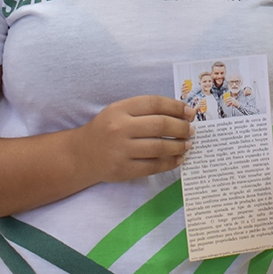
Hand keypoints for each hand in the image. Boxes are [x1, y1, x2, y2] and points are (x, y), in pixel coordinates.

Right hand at [71, 95, 194, 182]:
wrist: (81, 154)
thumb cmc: (107, 129)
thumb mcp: (119, 111)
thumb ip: (145, 110)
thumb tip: (181, 113)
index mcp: (120, 109)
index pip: (155, 103)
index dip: (176, 107)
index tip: (190, 112)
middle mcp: (120, 128)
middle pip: (161, 125)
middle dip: (182, 128)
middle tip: (191, 130)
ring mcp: (121, 150)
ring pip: (159, 147)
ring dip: (179, 146)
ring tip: (187, 144)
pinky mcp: (123, 170)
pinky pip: (153, 166)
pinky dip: (170, 163)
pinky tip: (178, 158)